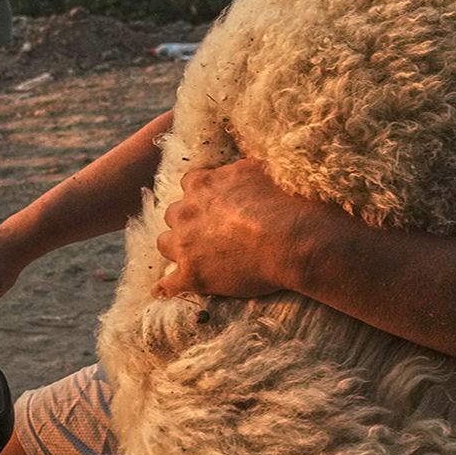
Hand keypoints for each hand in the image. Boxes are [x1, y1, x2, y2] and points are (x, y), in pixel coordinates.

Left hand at [154, 158, 325, 298]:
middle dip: (187, 221)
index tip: (212, 203)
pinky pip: (168, 283)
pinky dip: (167, 286)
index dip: (201, 196)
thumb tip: (236, 164)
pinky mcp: (191, 274)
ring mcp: (185, 244)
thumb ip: (237, 168)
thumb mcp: (259, 169)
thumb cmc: (282, 202)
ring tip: (192, 256)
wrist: (291, 239)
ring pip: (164, 244)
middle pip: (173, 214)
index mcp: (201, 184)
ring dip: (176, 248)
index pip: (188, 184)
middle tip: (207, 231)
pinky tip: (165, 290)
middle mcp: (186, 211)